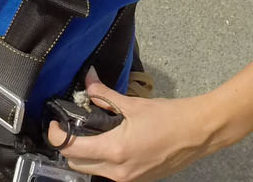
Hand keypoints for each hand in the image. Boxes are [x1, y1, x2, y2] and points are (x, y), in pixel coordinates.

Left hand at [46, 71, 223, 181]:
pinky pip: (110, 173)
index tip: (55, 123)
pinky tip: (109, 142)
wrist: (198, 133)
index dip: (57, 136)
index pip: (71, 150)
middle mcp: (119, 171)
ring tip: (90, 133)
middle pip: (77, 165)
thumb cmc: (168, 117)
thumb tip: (88, 79)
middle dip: (68, 147)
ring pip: (93, 171)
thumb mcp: (132, 104)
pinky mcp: (138, 180)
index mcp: (115, 150)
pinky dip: (102, 160)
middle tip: (70, 127)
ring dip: (85, 155)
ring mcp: (129, 178)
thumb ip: (104, 95)